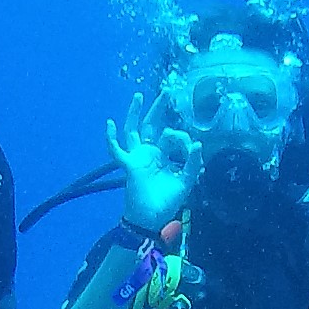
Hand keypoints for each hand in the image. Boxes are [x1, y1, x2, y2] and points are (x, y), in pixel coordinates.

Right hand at [108, 106, 191, 232]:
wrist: (152, 218)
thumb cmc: (167, 201)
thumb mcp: (186, 181)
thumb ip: (193, 163)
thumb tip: (198, 144)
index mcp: (163, 156)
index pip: (172, 136)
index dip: (184, 139)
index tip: (192, 150)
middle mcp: (149, 152)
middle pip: (152, 124)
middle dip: (159, 107)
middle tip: (166, 91)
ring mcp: (138, 157)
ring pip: (133, 130)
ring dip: (135, 113)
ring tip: (139, 96)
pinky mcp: (129, 165)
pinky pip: (116, 150)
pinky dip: (110, 138)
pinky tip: (109, 124)